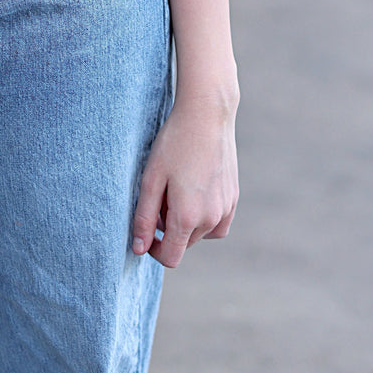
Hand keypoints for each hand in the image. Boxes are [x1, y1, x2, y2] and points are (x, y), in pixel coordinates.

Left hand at [131, 91, 238, 267]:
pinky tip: (195, 190)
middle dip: (168, 228)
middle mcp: (211, 219)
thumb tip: (139, 249)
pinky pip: (217, 222)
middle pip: (184, 243)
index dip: (154, 250)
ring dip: (186, 222)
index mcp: (188, 217)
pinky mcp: (233, 198)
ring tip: (177, 189)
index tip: (146, 230)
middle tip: (161, 194)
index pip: (171, 257)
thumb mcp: (151, 179)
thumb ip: (144, 218)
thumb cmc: (174, 144)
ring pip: (201, 233)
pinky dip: (204, 216)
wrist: (207, 115)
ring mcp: (226, 209)